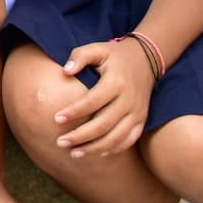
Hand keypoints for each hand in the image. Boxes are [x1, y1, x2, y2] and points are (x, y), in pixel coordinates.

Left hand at [52, 39, 155, 157]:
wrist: (146, 59)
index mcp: (116, 82)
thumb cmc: (115, 55)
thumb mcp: (97, 48)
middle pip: (103, 124)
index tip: (56, 118)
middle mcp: (129, 100)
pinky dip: (113, 149)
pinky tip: (96, 153)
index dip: (74, 111)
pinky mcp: (142, 120)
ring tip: (74, 153)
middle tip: (60, 142)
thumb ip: (79, 56)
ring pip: (116, 137)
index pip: (93, 101)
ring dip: (95, 148)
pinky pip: (129, 140)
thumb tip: (65, 71)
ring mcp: (137, 112)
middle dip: (80, 136)